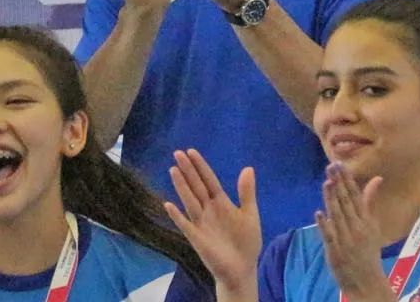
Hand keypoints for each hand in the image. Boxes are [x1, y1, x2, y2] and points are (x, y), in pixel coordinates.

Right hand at [164, 149, 260, 296]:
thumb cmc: (246, 242)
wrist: (242, 268)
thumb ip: (246, 193)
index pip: (209, 180)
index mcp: (221, 202)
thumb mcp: (250, 215)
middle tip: (177, 153)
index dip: (200, 166)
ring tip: (173, 170)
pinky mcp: (197, 237)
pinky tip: (169, 205)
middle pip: (196, 186)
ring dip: (181, 186)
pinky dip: (177, 216)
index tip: (191, 151)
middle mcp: (208, 209)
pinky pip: (185, 224)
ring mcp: (200, 222)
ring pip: (189, 200)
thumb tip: (248, 168)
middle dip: (188, 170)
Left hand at [316, 165, 393, 301]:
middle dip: (339, 184)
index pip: (355, 196)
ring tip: (327, 182)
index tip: (340, 164)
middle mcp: (356, 228)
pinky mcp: (335, 251)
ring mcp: (345, 239)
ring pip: (337, 216)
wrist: (366, 280)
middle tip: (331, 166)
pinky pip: (329, 236)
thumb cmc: (368, 250)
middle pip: (346, 203)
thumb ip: (370, 201)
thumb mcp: (373, 225)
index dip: (347, 180)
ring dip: (331, 199)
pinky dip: (324, 225)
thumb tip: (377, 178)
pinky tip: (318, 213)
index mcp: (365, 221)